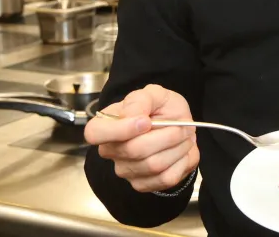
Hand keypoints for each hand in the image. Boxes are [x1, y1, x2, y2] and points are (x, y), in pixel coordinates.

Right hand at [84, 85, 198, 192]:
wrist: (180, 129)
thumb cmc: (162, 110)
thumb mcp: (155, 94)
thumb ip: (141, 100)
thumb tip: (133, 116)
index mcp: (105, 124)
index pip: (95, 133)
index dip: (121, 130)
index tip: (147, 121)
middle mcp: (110, 150)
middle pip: (133, 150)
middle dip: (165, 136)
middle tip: (180, 127)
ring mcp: (124, 170)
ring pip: (153, 165)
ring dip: (177, 148)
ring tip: (182, 137)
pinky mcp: (141, 184)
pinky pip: (165, 178)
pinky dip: (181, 162)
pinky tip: (180, 152)